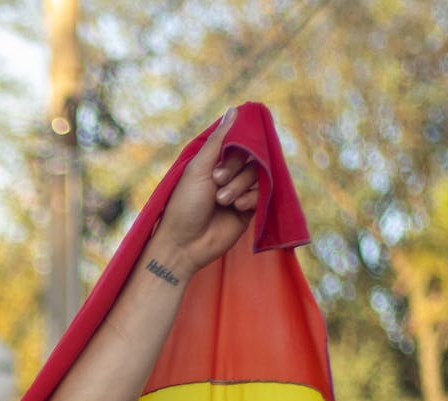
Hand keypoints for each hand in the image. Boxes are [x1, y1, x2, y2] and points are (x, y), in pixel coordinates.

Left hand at [150, 109, 260, 274]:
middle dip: (235, 172)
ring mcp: (239, 190)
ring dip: (239, 187)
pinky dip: (250, 199)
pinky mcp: (249, 208)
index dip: (234, 153)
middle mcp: (228, 173)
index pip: (240, 143)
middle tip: (216, 184)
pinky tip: (237, 209)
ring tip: (222, 202)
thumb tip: (235, 109)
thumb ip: (219, 140)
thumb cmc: (185, 204)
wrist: (185, 244)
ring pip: (258, 175)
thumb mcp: (198, 168)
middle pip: (252, 158)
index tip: (219, 167)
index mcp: (214, 161)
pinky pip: (262, 194)